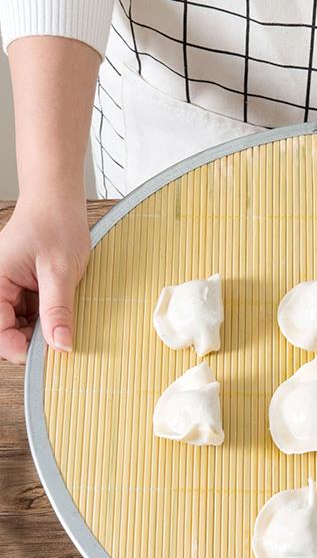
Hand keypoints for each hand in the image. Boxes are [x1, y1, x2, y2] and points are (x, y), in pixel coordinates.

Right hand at [0, 190, 89, 363]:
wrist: (59, 201)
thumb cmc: (55, 224)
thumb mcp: (59, 271)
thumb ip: (58, 309)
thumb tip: (61, 345)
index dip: (20, 349)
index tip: (48, 356)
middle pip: (10, 332)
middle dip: (35, 341)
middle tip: (64, 341)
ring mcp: (12, 291)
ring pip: (24, 327)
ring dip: (45, 331)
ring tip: (66, 321)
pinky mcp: (26, 290)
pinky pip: (34, 316)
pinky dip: (50, 320)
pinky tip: (65, 314)